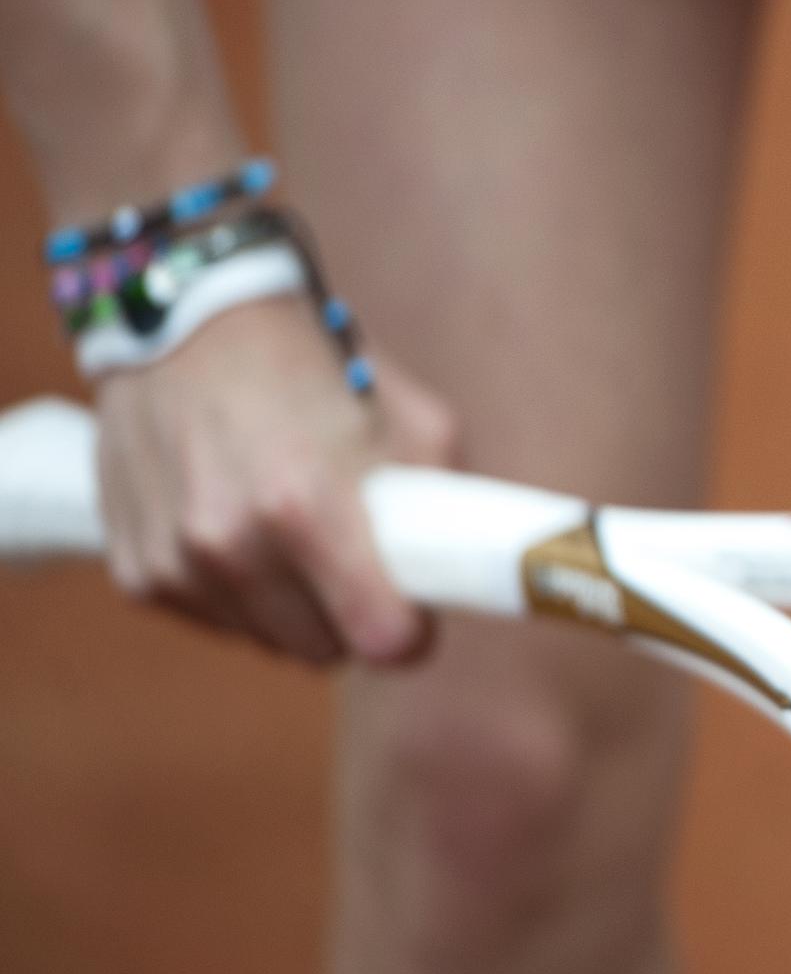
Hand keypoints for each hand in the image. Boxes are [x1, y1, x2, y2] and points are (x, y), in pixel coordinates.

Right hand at [93, 297, 457, 663]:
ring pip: (271, 642)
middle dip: (351, 615)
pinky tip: (242, 531)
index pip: (380, 639)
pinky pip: (216, 623)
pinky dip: (239, 594)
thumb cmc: (318, 367)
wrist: (190, 322)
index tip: (416, 612)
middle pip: (327, 651)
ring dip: (294, 608)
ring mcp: (176, 564)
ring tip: (296, 534)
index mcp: (306, 510)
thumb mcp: (415, 421)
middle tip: (357, 558)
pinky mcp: (137, 572)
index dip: (411, 633)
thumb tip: (470, 572)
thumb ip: (448, 504)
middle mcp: (230, 546)